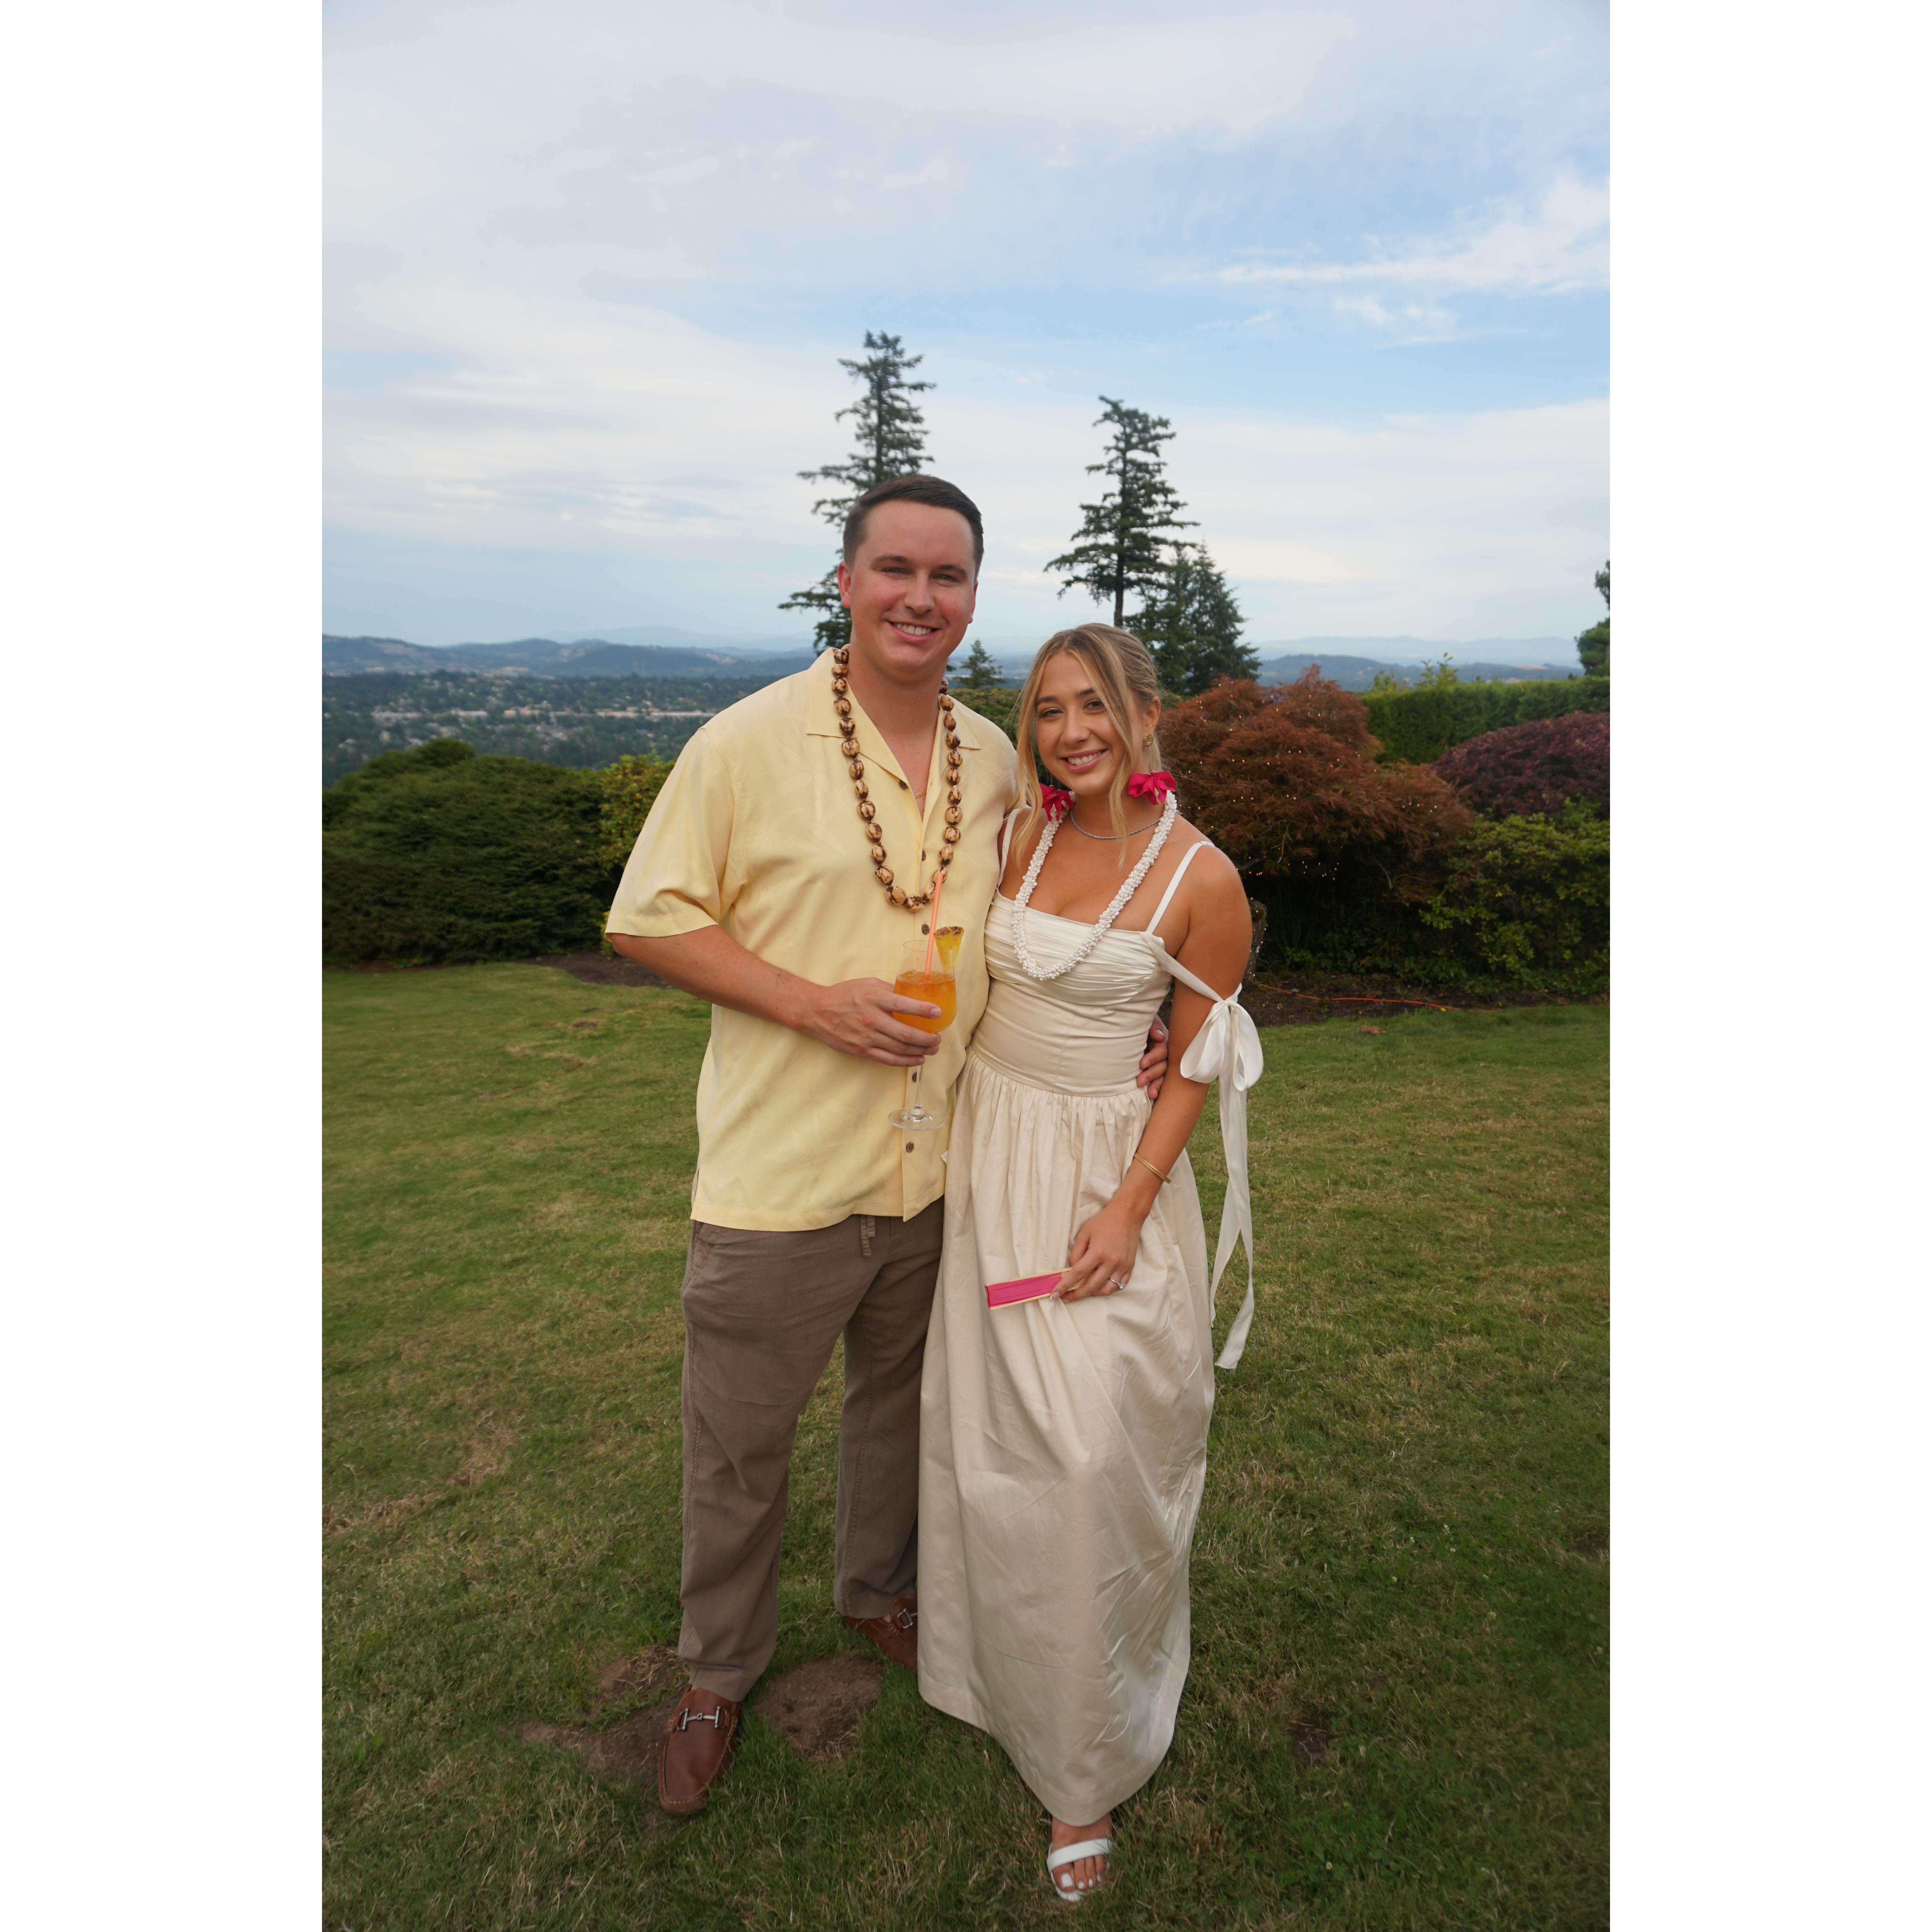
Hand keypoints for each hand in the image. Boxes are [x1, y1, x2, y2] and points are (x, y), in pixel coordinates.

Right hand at [803, 978, 942, 1066]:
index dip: (923, 1010)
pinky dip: (905, 1061)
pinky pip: (888, 1059)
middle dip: (927, 1038)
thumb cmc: (843, 995)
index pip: (904, 1005)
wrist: (816, 1011)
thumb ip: (889, 989)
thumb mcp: (867, 984)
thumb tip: (912, 995)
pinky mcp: (861, 1050)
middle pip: (905, 1032)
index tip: (938, 1012)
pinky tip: (918, 1060)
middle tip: (938, 1038)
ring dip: (920, 1051)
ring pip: (899, 1048)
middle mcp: (871, 1019)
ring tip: (933, 1049)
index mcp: (874, 998)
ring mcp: (866, 1037)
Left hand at [1057, 1198, 1146, 1302]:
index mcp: (1098, 1252)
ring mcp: (1122, 1267)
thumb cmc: (1104, 1222)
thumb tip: (1072, 1269)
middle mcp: (1111, 1262)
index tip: (1055, 1294)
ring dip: (1092, 1293)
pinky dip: (1107, 1288)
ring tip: (1082, 1291)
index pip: (1078, 1274)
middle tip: (1065, 1298)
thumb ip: (1076, 1253)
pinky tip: (1099, 1285)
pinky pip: (1118, 1286)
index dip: (1065, 1286)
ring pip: (1106, 1290)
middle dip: (1076, 1295)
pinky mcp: (1130, 1268)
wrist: (1128, 1215)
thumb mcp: (1084, 1233)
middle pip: (1091, 1287)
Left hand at [1136, 1015, 1168, 1100]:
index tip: (1141, 1064)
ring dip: (1156, 1084)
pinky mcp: (1156, 1075)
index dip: (1153, 1057)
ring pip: (1162, 1076)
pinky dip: (1156, 1089)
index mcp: (1162, 1042)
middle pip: (1163, 1065)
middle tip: (1139, 1081)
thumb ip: (1153, 1026)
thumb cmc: (1139, 1028)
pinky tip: (1153, 1096)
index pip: (1162, 1050)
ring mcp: (1161, 1066)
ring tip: (1150, 1093)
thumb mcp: (1146, 1022)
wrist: (1130, 1032)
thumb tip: (1160, 1037)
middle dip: (1152, 1073)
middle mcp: (1164, 1055)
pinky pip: (1159, 1083)